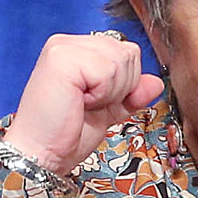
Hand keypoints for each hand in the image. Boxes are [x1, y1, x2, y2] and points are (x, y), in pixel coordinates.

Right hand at [0, 33, 165, 174]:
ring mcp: (64, 49)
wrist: (41, 154)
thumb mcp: (108, 110)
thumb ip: (132, 94)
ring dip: (110, 91)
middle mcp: (68, 44)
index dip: (126, 82)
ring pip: (121, 60)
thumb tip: (156, 83)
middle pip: (128, 53)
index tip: (99, 102)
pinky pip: (108, 70)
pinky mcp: (62, 59)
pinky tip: (80, 102)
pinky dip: (102, 93)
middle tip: (90, 104)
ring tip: (84, 103)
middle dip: (121, 87)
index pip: (126, 51)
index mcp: (77, 50)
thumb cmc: (66, 134)